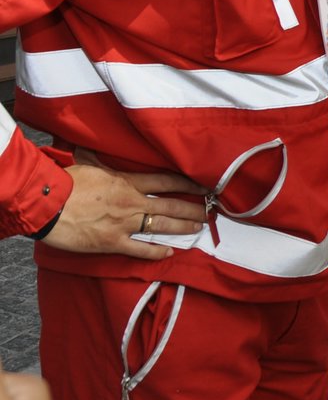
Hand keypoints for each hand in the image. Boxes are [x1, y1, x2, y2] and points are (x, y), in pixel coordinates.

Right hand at [41, 163, 205, 259]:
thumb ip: (104, 162)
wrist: (45, 202)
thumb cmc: (64, 181)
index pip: (166, 181)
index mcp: (127, 181)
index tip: (204, 187)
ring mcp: (123, 223)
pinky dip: (156, 252)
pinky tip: (169, 253)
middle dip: (192, 209)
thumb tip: (99, 146)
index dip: (188, 184)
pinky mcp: (111, 242)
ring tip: (198, 229)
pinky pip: (140, 249)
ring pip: (161, 226)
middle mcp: (132, 202)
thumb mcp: (90, 164)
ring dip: (183, 228)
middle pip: (170, 205)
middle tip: (210, 212)